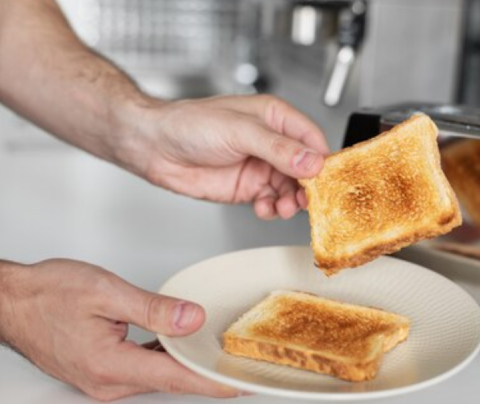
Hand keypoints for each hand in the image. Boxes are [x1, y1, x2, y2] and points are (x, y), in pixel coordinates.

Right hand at [0, 259, 239, 400]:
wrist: (8, 301)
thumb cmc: (46, 293)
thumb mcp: (105, 291)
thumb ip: (153, 309)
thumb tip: (192, 319)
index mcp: (110, 364)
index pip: (176, 377)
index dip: (214, 381)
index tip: (243, 382)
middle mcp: (108, 381)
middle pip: (172, 380)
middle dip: (208, 373)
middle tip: (245, 363)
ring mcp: (104, 379)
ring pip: (159, 375)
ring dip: (188, 364)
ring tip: (223, 354)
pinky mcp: (102, 371)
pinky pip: (144, 368)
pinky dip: (166, 358)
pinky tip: (182, 345)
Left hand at [117, 94, 328, 219]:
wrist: (154, 147)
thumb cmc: (189, 125)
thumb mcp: (239, 131)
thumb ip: (277, 148)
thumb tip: (310, 161)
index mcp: (275, 118)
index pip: (312, 139)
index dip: (322, 161)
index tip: (325, 180)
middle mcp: (272, 143)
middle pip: (306, 169)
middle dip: (308, 187)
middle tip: (305, 201)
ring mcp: (261, 166)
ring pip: (291, 189)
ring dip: (291, 202)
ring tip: (282, 207)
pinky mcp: (249, 188)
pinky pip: (273, 202)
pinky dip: (273, 209)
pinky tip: (265, 209)